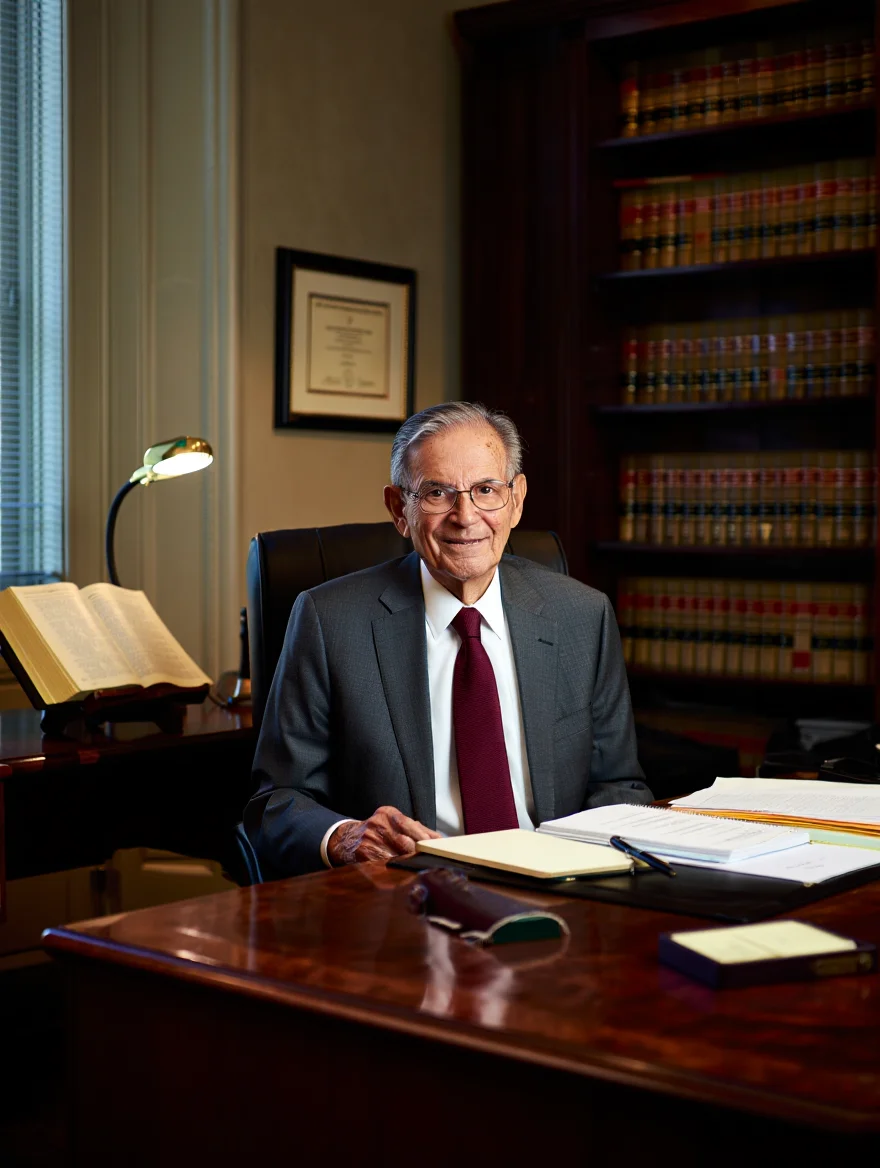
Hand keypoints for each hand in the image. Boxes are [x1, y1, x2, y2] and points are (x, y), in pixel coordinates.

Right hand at [327, 805, 441, 865]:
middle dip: (420, 856)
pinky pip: (385, 866)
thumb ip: (418, 829)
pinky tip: (402, 876)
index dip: (428, 841)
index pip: (413, 827)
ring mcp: (369, 839)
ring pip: (397, 857)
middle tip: (433, 865)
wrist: (346, 839)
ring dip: (410, 866)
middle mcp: (378, 824)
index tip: (440, 850)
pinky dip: (395, 872)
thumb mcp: (394, 823)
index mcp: (388, 813)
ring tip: (419, 872)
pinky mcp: (362, 854)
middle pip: (407, 843)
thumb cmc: (377, 832)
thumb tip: (442, 841)